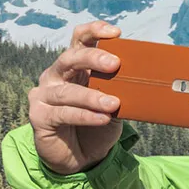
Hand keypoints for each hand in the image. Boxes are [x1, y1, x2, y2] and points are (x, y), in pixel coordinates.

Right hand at [29, 21, 123, 174]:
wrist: (82, 156)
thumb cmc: (98, 124)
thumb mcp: (115, 105)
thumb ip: (123, 91)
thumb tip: (149, 82)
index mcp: (75, 67)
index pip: (79, 40)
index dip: (94, 31)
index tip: (116, 32)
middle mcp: (56, 76)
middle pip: (70, 58)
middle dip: (93, 58)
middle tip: (115, 64)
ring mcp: (44, 95)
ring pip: (67, 91)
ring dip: (92, 97)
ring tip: (114, 103)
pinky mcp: (39, 116)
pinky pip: (62, 113)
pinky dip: (85, 116)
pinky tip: (102, 119)